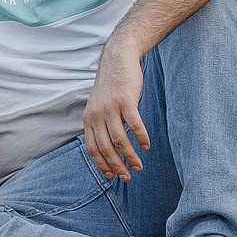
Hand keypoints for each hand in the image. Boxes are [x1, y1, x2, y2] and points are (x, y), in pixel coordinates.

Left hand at [82, 46, 150, 179]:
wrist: (117, 59)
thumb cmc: (111, 86)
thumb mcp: (98, 105)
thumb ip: (100, 124)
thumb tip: (109, 148)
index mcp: (89, 118)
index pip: (93, 148)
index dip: (102, 164)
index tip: (112, 176)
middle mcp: (97, 114)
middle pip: (106, 147)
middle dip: (117, 165)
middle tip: (128, 177)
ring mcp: (111, 107)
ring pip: (120, 139)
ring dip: (130, 156)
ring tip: (139, 166)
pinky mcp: (126, 100)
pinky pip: (134, 125)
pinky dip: (141, 138)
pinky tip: (146, 146)